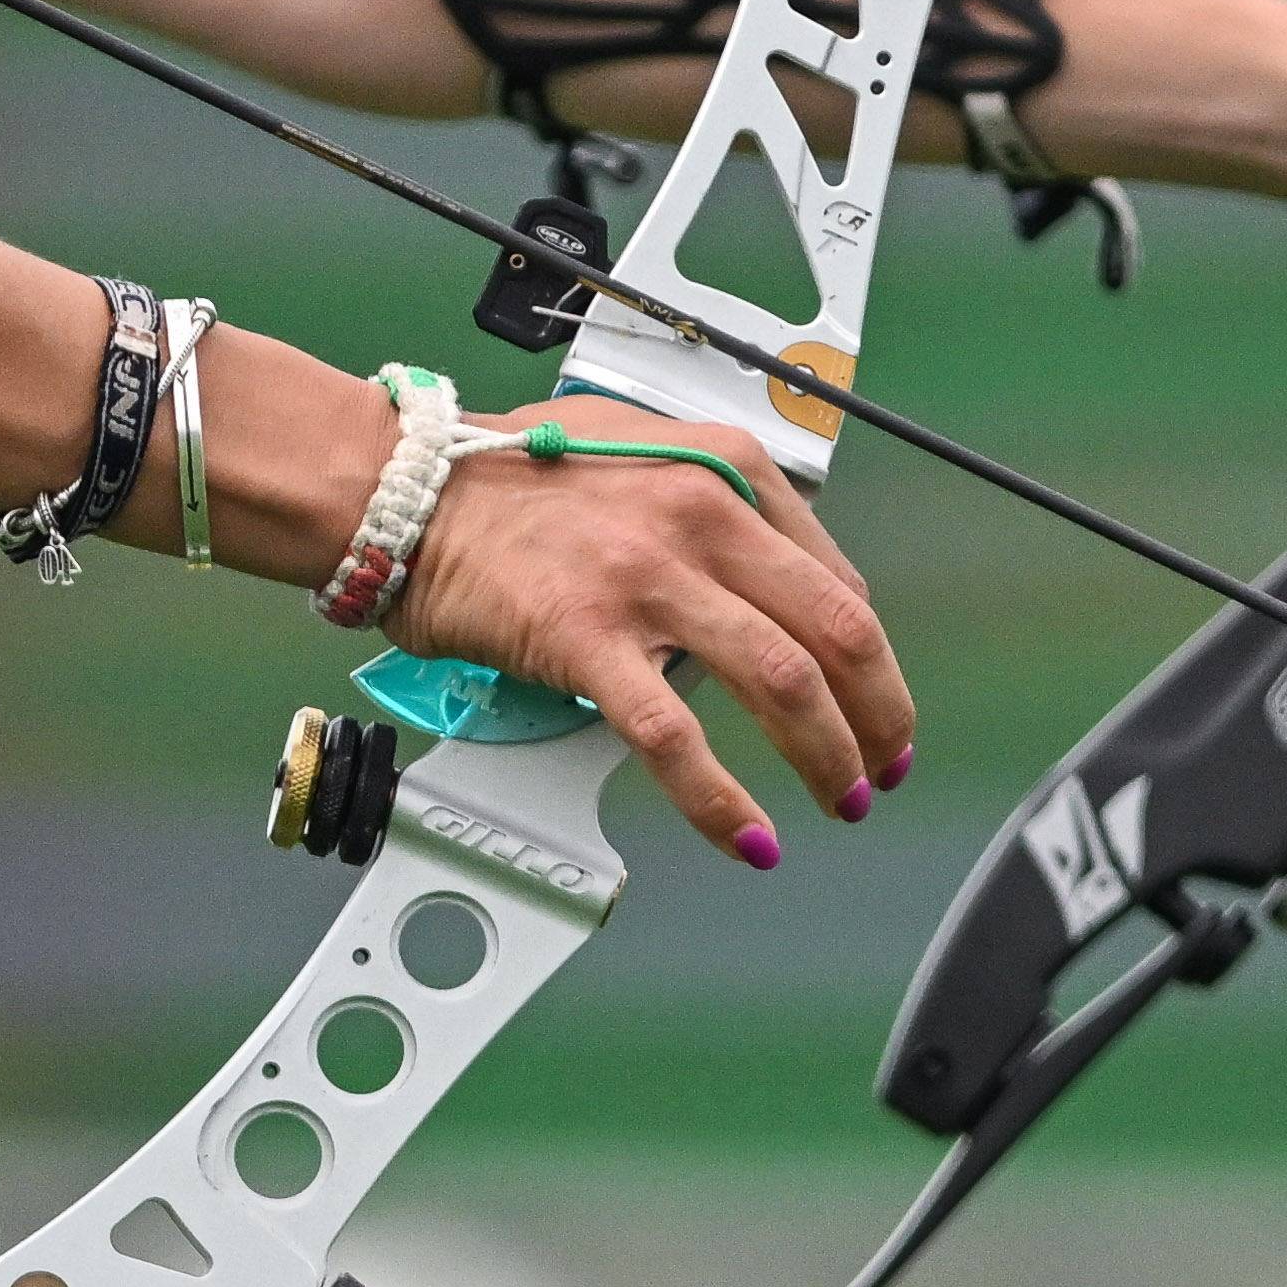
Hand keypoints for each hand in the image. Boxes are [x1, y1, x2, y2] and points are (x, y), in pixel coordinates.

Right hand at [386, 396, 914, 869]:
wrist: (407, 487)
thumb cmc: (508, 473)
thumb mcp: (641, 451)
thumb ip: (713, 507)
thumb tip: (766, 587)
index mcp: (724, 469)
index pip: (837, 581)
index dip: (874, 661)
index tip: (876, 705)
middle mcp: (701, 514)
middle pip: (837, 634)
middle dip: (878, 717)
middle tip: (879, 768)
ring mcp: (646, 577)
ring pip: (784, 683)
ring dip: (827, 758)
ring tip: (836, 801)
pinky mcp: (586, 637)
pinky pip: (676, 735)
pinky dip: (724, 800)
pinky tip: (748, 835)